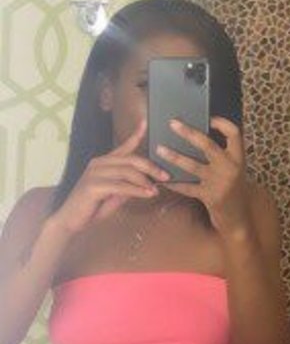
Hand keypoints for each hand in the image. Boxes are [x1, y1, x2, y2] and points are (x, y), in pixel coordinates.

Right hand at [50, 118, 169, 235]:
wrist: (71, 221)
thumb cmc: (92, 208)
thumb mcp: (115, 196)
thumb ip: (128, 186)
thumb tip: (146, 184)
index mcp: (104, 162)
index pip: (123, 146)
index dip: (135, 134)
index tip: (146, 122)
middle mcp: (99, 163)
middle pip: (131, 159)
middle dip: (151, 167)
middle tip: (165, 175)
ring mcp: (95, 173)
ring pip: (127, 172)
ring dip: (145, 181)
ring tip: (156, 190)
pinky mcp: (93, 185)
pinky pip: (121, 186)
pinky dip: (137, 190)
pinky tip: (147, 194)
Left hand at [155, 117, 252, 236]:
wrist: (238, 215)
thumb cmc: (232, 186)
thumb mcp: (233, 168)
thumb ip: (223, 153)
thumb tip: (197, 134)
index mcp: (238, 157)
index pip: (234, 133)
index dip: (222, 123)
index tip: (208, 118)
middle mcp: (230, 168)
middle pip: (208, 146)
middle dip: (188, 133)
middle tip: (172, 124)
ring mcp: (219, 183)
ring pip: (192, 166)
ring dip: (174, 157)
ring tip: (159, 149)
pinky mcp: (209, 196)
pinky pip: (187, 187)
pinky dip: (173, 183)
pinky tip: (161, 179)